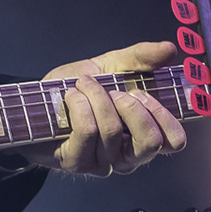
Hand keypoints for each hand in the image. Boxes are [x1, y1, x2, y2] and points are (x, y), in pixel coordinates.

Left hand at [17, 42, 187, 175]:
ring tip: (84, 84)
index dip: (165, 116)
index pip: (174, 142)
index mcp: (142, 135)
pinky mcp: (77, 162)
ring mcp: (102, 162)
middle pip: (150, 142)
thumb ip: (141, 58)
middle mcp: (126, 156)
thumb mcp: (111, 66)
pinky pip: (88, 130)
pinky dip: (80, 103)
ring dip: (97, 96)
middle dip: (133, 107)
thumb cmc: (77, 88)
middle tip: (115, 91)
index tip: (143, 93)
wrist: (36, 102)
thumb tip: (170, 49)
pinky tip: (71, 95)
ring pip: (113, 130)